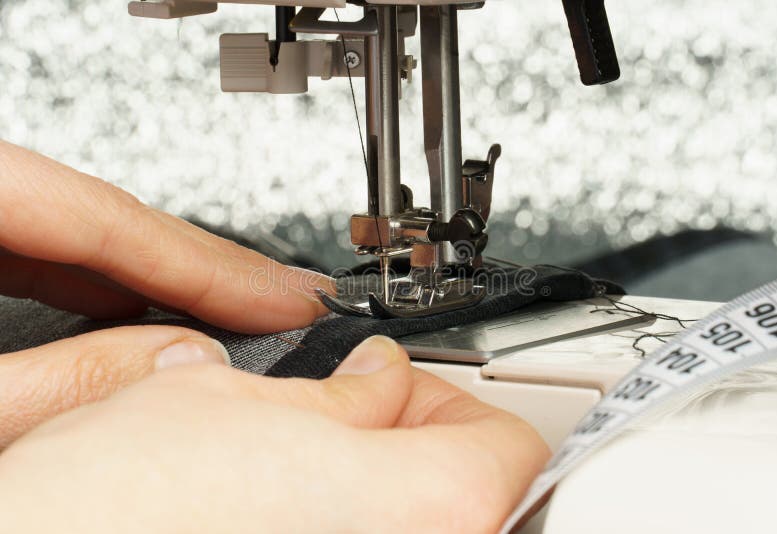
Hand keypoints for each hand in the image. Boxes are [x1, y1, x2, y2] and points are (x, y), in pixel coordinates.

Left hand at [0, 140, 334, 447]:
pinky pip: (54, 255)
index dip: (215, 265)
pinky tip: (142, 309)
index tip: (289, 299)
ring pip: (94, 237)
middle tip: (294, 298)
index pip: (118, 220)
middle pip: (117, 218)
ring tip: (242, 306)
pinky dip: (111, 286)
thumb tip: (176, 359)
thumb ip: (63, 380)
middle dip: (214, 267)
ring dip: (173, 278)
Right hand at [0, 337, 549, 532]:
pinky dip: (344, 529)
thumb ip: (336, 392)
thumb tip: (374, 379)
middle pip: (473, 496)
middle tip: (355, 420)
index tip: (402, 389)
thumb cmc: (104, 518)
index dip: (451, 400)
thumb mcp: (229, 404)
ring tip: (307, 472)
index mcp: (426, 509)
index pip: (507, 443)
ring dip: (377, 491)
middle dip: (412, 444)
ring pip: (421, 528)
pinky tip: (280, 518)